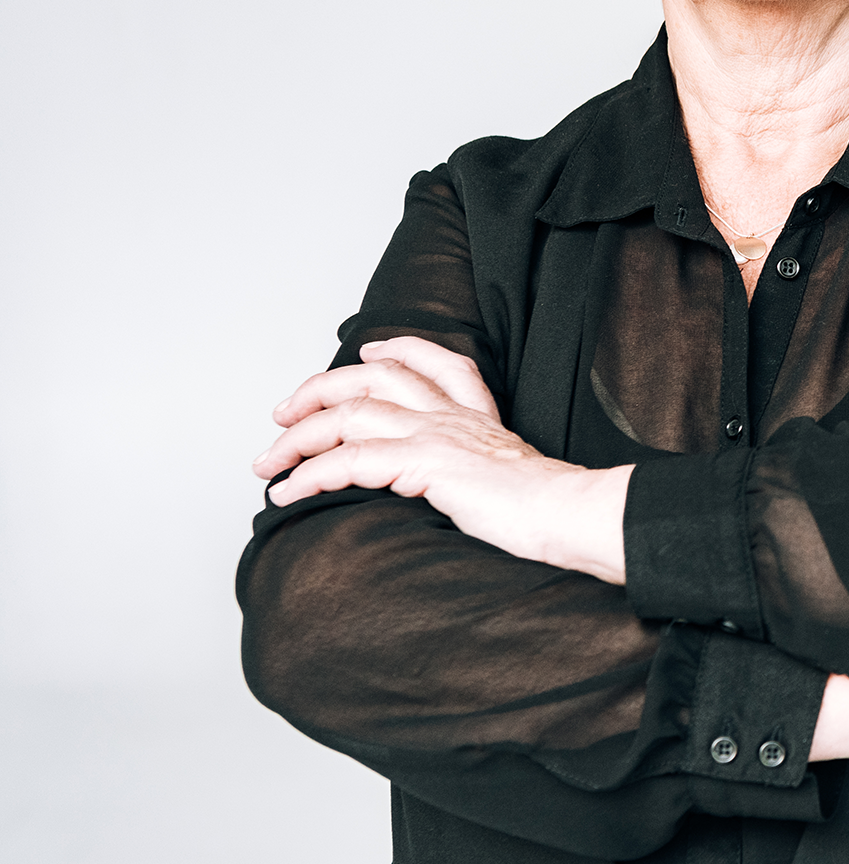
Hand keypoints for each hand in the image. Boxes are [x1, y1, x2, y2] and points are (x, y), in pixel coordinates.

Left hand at [252, 337, 630, 582]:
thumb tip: (450, 492)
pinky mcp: (425, 462)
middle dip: (318, 391)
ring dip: (297, 438)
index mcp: (477, 418)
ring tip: (268, 463)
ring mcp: (438, 434)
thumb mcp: (508, 480)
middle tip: (283, 416)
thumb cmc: (543, 511)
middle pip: (374, 377)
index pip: (439, 362)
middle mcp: (453, 417)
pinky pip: (351, 461)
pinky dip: (310, 475)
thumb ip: (476, 472)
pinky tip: (289, 492)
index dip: (401, 348)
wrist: (566, 515)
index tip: (368, 348)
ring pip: (349, 414)